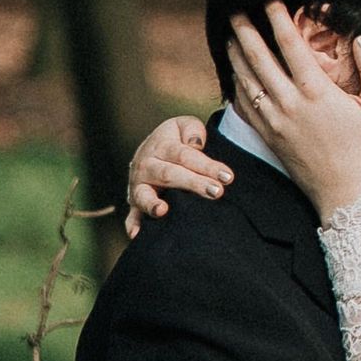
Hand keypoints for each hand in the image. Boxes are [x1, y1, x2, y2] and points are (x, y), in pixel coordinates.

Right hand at [124, 114, 232, 237]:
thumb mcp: (184, 126)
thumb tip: (196, 144)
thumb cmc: (176, 140)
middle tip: (216, 192)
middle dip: (193, 183)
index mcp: (161, 146)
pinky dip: (133, 225)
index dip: (206, 165)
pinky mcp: (135, 202)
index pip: (185, 155)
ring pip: (144, 194)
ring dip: (152, 204)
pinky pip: (132, 215)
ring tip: (163, 211)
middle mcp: (146, 165)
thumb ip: (193, 131)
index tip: (228, 176)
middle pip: (169, 174)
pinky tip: (137, 235)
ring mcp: (139, 185)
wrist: (152, 150)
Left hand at [227, 5, 360, 218]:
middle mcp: (290, 103)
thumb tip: (360, 39)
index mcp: (317, 91)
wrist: (348, 195)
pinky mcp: (269, 137)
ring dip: (235, 55)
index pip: (289, 44)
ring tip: (230, 36)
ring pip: (246, 79)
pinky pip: (244, 106)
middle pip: (258, 57)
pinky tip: (235, 75)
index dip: (277, 17)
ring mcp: (275, 121)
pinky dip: (236, 86)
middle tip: (235, 10)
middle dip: (245, 30)